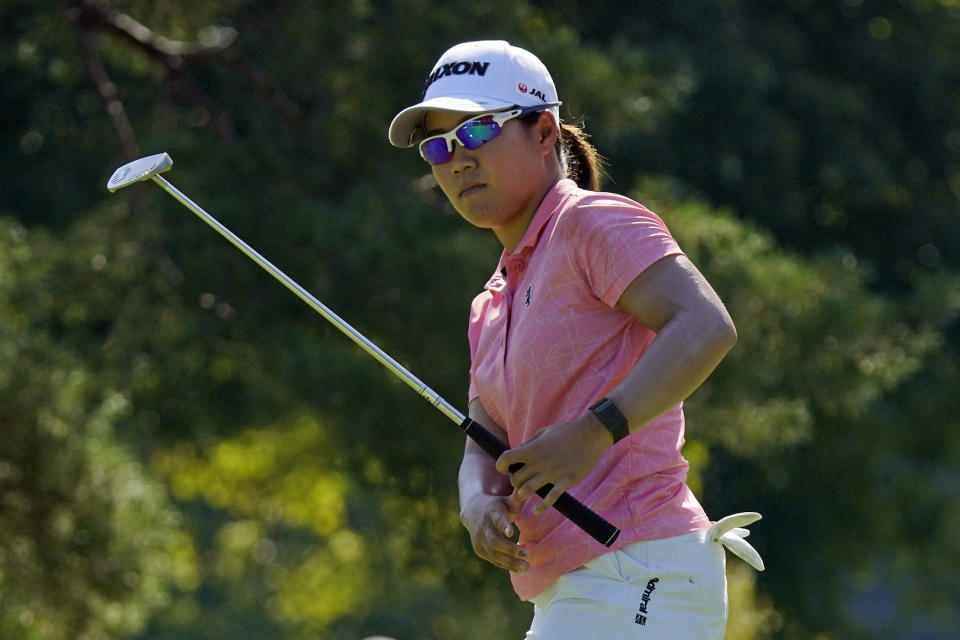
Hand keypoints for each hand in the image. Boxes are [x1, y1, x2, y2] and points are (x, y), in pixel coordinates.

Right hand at [459, 492, 529, 573]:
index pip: (497, 520)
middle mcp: (483, 527)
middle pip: (494, 541)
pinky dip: (506, 565)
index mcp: (491, 513)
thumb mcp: (505, 500)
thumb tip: (527, 488)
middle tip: (528, 553)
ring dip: (510, 562)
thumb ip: (517, 498)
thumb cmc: (496, 506)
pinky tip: (520, 568)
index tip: (512, 532)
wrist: (472, 511)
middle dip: (511, 549)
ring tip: (526, 567)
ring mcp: (479, 540)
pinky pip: (494, 560)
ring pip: (494, 554)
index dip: (503, 526)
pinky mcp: (479, 550)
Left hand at [495, 414, 611, 515]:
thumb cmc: (566, 431)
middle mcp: (540, 462)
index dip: (500, 465)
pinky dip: (541, 507)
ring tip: (525, 494)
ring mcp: (553, 473)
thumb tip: (515, 452)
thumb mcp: (543, 432)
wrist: (591, 434)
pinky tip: (537, 510)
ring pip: (527, 491)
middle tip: (519, 482)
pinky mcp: (566, 481)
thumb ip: (528, 444)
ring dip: (523, 495)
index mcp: (533, 448)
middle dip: (514, 482)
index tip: (503, 468)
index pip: (506, 458)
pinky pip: (550, 498)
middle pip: (515, 479)